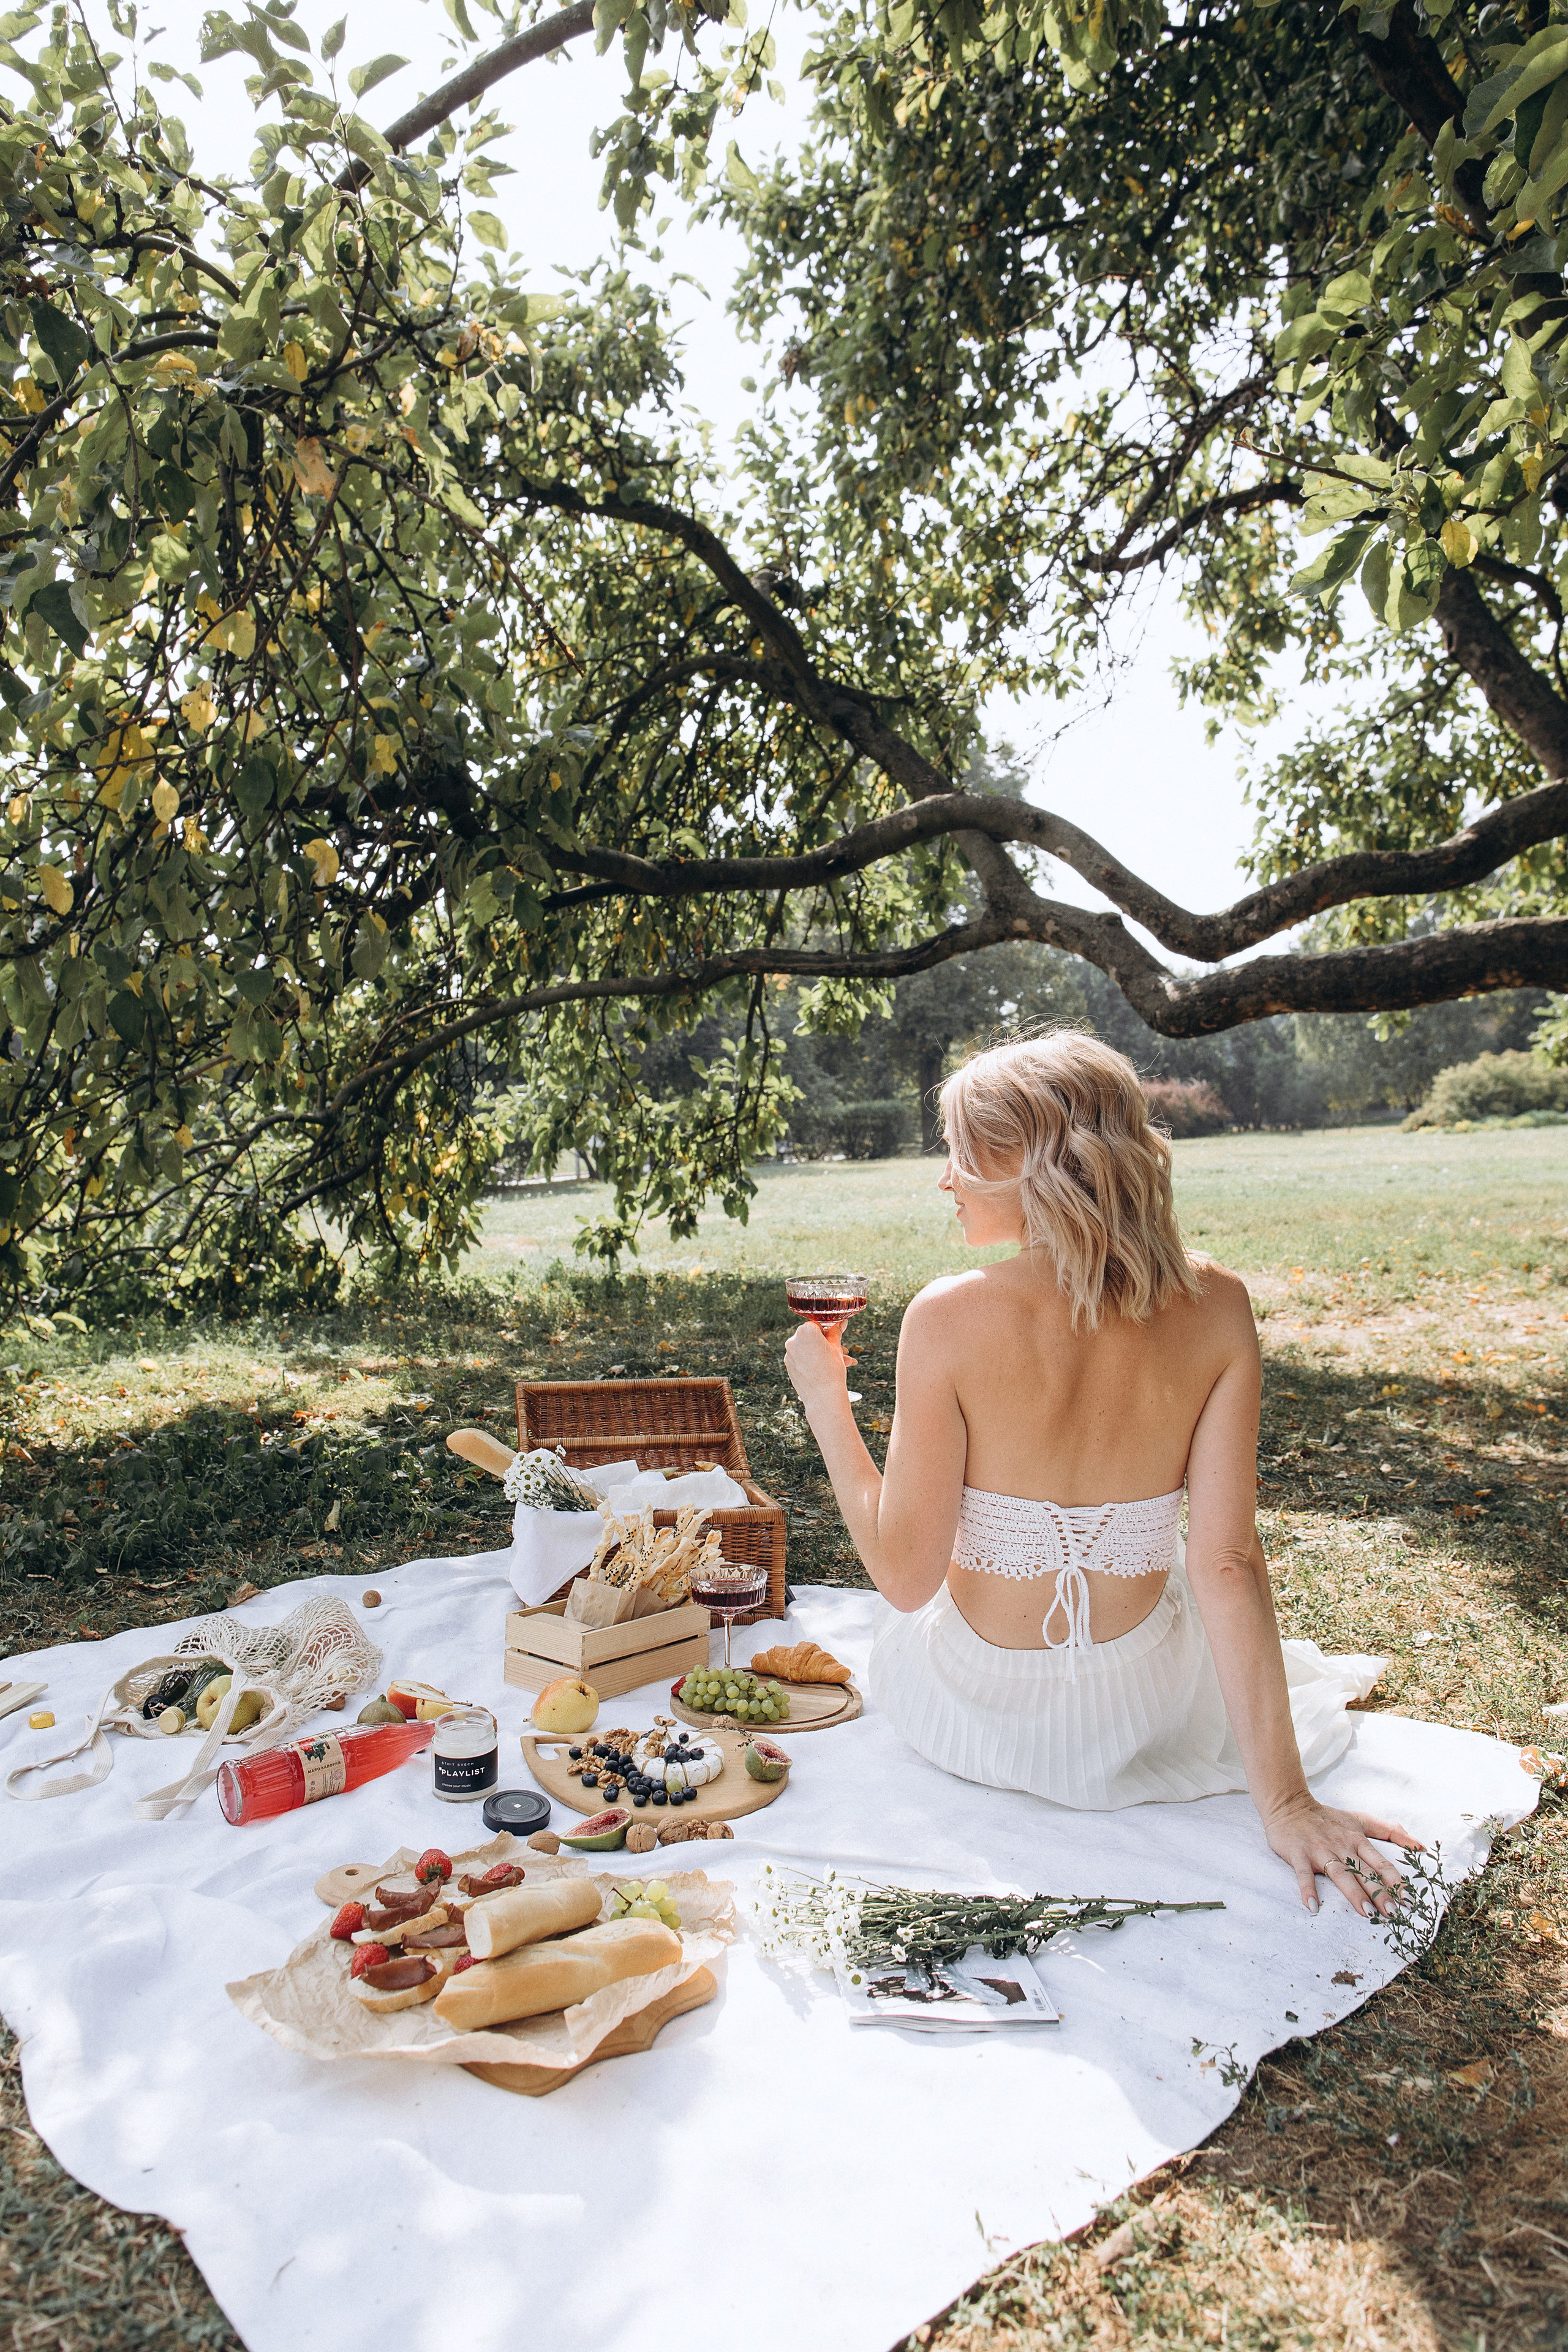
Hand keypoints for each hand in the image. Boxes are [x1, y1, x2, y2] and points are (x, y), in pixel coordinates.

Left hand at [784, 1317, 855, 1412]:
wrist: (823, 1397)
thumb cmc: (832, 1370)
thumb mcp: (837, 1348)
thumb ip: (836, 1332)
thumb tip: (841, 1321)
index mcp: (806, 1331)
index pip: (817, 1325)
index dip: (828, 1332)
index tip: (835, 1339)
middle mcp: (793, 1340)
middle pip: (811, 1337)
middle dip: (825, 1344)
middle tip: (841, 1352)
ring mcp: (789, 1354)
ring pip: (807, 1349)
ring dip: (820, 1353)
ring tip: (837, 1363)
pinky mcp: (788, 1365)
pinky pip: (801, 1359)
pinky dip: (811, 1361)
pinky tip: (824, 1369)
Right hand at [1263, 1790, 1424, 1916]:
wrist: (1289, 1805)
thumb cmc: (1328, 1818)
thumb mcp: (1361, 1819)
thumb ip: (1390, 1830)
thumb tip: (1420, 1846)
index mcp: (1357, 1840)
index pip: (1381, 1863)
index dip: (1396, 1881)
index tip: (1409, 1900)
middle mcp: (1341, 1846)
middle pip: (1363, 1872)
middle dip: (1379, 1892)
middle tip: (1392, 1913)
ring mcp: (1320, 1851)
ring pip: (1340, 1873)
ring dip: (1353, 1893)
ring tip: (1366, 1913)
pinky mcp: (1299, 1854)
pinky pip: (1304, 1874)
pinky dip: (1308, 1890)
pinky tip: (1312, 1907)